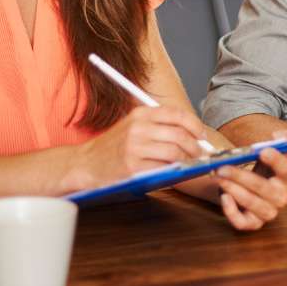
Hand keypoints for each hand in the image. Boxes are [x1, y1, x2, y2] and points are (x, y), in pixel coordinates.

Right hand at [72, 105, 209, 188]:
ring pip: (174, 151)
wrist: (85, 163)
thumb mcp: (133, 126)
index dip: (195, 125)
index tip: (201, 135)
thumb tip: (191, 134)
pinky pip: (162, 167)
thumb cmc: (114, 147)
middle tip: (200, 154)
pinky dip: (174, 170)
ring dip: (187, 159)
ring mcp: (134, 147)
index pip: (177, 115)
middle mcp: (138, 127)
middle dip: (195, 146)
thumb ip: (158, 126)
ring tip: (190, 164)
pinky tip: (175, 171)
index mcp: (140, 114)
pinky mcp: (132, 166)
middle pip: (179, 134)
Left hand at [211, 137, 286, 230]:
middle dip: (242, 176)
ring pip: (253, 204)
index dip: (276, 161)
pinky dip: (231, 211)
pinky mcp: (254, 223)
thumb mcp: (271, 152)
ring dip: (233, 190)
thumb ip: (281, 141)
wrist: (251, 187)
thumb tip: (283, 135)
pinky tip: (224, 196)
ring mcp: (269, 212)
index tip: (263, 150)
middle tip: (223, 167)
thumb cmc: (262, 169)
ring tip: (218, 177)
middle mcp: (282, 198)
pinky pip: (243, 222)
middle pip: (265, 189)